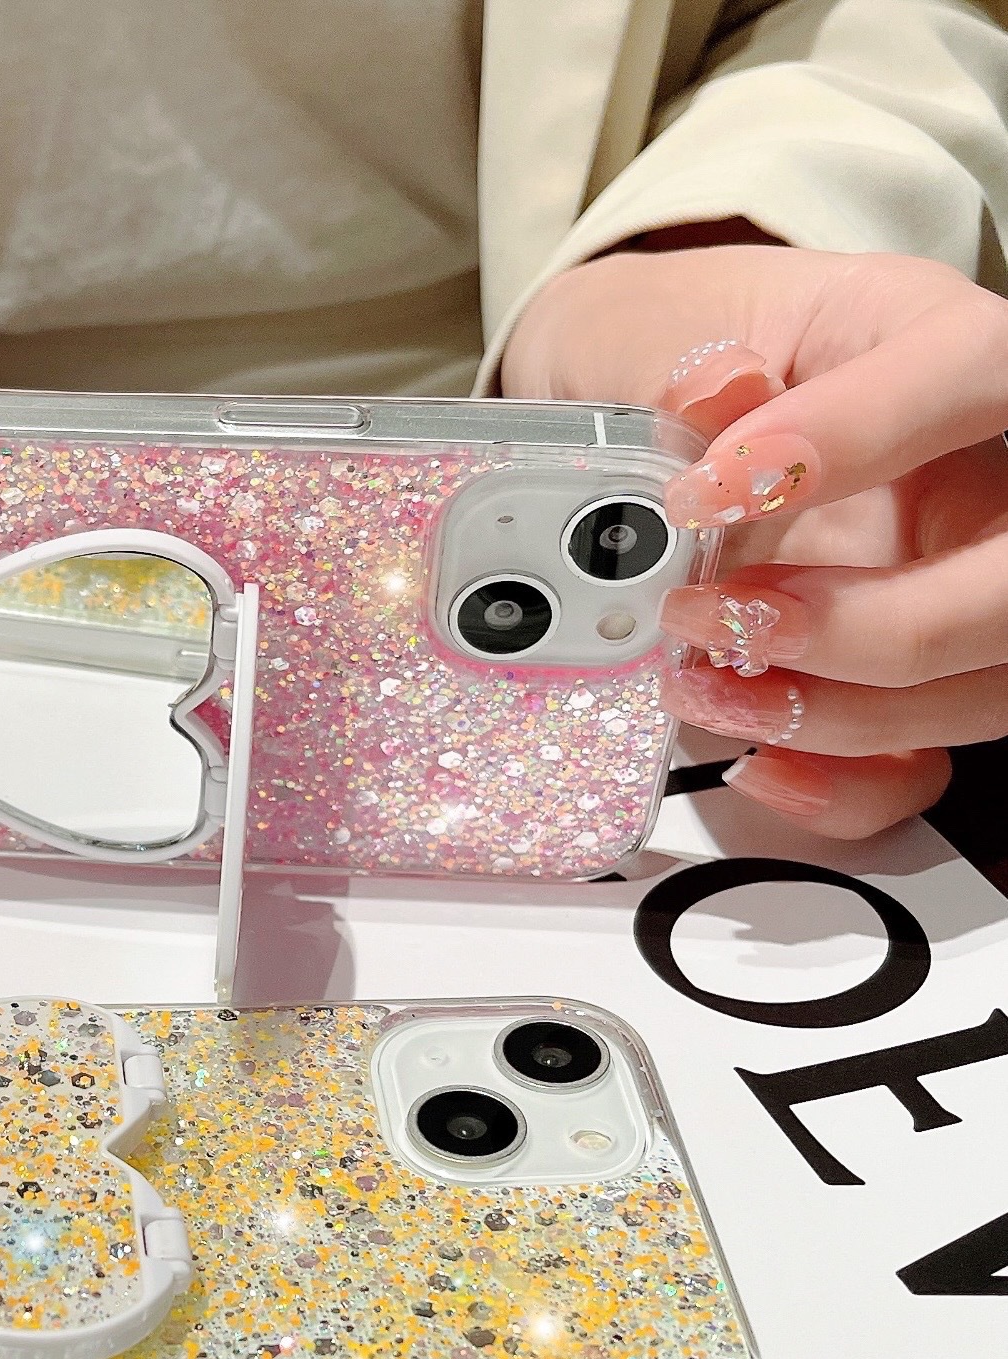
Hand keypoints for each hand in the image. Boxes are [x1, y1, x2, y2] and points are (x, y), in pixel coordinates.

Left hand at [503, 242, 1007, 838]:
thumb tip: (714, 389)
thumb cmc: (673, 354)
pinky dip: (840, 784)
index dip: (860, 436)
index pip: (978, 375)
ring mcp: (954, 589)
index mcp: (941, 348)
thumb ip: (683, 360)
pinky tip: (752, 760)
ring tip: (699, 683)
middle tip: (724, 619)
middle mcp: (981, 479)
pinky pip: (918, 767)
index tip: (710, 489)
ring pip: (979, 686)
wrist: (635, 409)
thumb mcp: (662, 323)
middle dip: (879, 630)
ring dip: (837, 714)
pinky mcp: (906, 684)